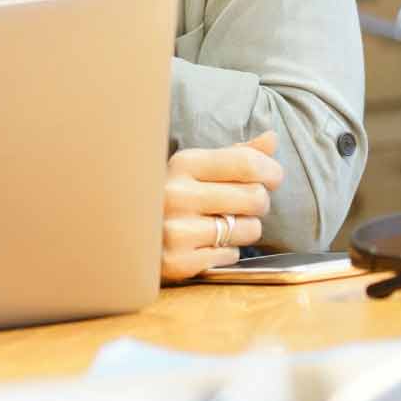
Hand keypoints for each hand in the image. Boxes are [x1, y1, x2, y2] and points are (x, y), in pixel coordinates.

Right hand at [161, 131, 282, 280]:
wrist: (128, 231)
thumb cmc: (174, 194)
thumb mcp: (197, 168)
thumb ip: (236, 155)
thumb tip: (272, 138)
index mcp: (182, 164)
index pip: (248, 163)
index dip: (271, 172)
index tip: (270, 178)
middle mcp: (176, 194)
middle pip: (254, 197)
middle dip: (258, 203)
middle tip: (242, 206)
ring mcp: (174, 230)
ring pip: (248, 229)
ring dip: (243, 230)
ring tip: (220, 225)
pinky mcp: (177, 262)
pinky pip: (230, 256)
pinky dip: (225, 252)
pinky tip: (205, 244)